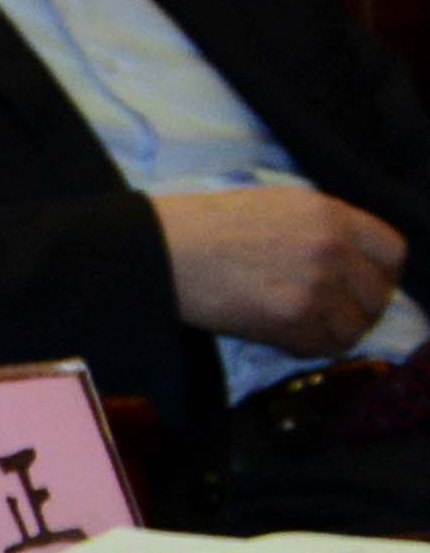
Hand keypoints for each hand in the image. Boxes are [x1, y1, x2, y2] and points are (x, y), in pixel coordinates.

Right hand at [157, 183, 402, 350]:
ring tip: (302, 327)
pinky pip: (323, 346)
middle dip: (358, 309)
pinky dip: (309, 347)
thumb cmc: (205, 225)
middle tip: (329, 314)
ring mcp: (315, 284)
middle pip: (378, 295)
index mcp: (329, 214)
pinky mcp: (291, 318)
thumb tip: (351, 259)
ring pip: (354, 326)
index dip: (381, 274)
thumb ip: (321, 227)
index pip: (392, 252)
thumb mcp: (276, 205)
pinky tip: (284, 336)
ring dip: (333, 332)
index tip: (362, 285)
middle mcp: (332, 247)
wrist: (160, 249)